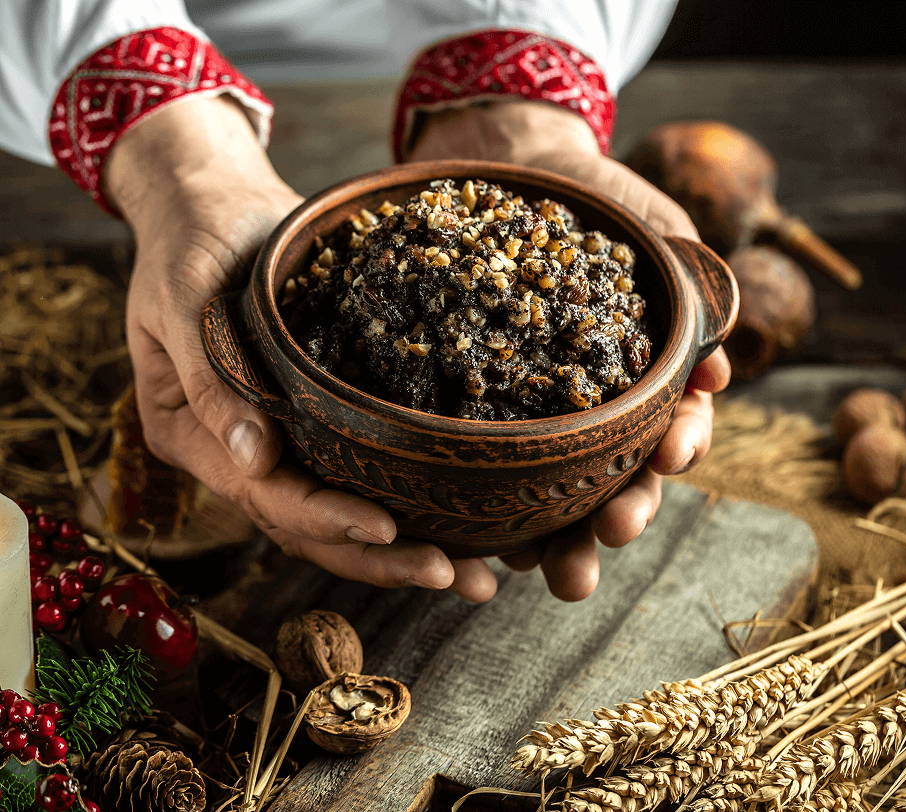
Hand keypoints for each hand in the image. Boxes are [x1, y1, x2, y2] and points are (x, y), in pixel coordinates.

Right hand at [104, 96, 471, 597]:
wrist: (216, 202)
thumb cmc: (192, 238)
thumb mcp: (183, 297)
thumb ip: (213, 381)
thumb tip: (258, 460)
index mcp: (195, 435)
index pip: (265, 494)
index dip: (325, 516)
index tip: (387, 527)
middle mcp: (236, 453)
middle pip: (308, 526)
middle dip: (382, 557)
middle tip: (457, 576)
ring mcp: (276, 443)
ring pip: (338, 514)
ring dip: (401, 550)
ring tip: (475, 574)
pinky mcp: (313, 423)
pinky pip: (357, 475)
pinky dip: (404, 503)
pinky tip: (459, 525)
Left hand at [408, 100, 730, 600]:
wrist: (508, 163)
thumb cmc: (593, 198)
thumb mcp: (653, 232)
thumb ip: (691, 292)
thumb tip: (718, 368)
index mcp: (643, 379)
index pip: (671, 427)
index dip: (678, 446)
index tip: (673, 453)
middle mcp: (591, 409)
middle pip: (616, 477)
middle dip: (621, 511)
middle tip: (610, 535)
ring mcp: (532, 415)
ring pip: (550, 491)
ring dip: (555, 536)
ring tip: (545, 570)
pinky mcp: (476, 411)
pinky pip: (479, 466)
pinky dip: (481, 506)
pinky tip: (478, 540)